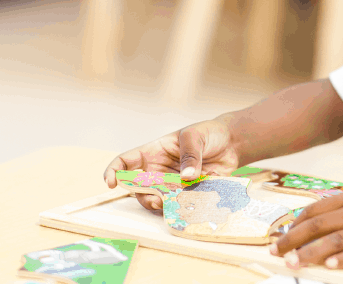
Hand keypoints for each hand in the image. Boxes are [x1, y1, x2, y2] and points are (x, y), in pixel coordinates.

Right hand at [102, 118, 239, 210]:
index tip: (110, 182)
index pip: (126, 161)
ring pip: (157, 202)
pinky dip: (182, 208)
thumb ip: (190, 154)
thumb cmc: (208, 133)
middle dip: (143, 197)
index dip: (114, 171)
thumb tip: (186, 177)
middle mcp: (159, 171)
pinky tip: (192, 205)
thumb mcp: (196, 136)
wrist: (232, 144)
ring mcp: (172, 185)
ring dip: (163, 205)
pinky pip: (179, 206)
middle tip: (156, 200)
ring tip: (176, 202)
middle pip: (139, 189)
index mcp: (154, 152)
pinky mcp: (188, 195)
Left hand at [270, 176, 342, 269]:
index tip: (279, 237)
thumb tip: (323, 215)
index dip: (294, 224)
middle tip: (275, 253)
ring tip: (294, 263)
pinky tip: (331, 266)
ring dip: (311, 253)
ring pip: (335, 240)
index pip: (314, 211)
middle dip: (293, 240)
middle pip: (318, 225)